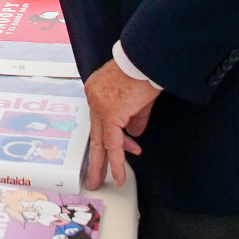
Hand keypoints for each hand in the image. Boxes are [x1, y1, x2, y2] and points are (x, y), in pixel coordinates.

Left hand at [82, 59, 160, 188]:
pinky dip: (117, 162)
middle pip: (94, 134)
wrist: (146, 59)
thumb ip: (134, 117)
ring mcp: (99, 106)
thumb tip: (134, 134)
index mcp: (96, 91)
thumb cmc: (143, 70)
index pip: (102, 121)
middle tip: (92, 176)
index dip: (115, 137)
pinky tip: (120, 176)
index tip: (128, 146)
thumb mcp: (138, 98)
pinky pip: (112, 144)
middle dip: (94, 158)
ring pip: (100, 142)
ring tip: (104, 180)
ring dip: (104, 164)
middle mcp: (93, 98)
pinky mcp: (109, 114)